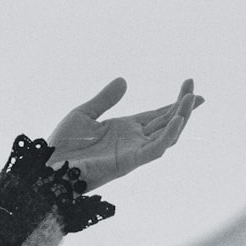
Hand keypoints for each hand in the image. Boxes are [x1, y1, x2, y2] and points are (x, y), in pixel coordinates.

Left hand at [47, 77, 204, 189]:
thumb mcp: (84, 113)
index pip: (158, 114)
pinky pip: (154, 150)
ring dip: (181, 118)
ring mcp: (133, 151)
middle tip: (196, 89)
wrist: (49, 165)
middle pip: (167, 123)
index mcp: (125, 128)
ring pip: (167, 136)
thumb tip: (124, 80)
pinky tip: (177, 120)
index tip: (191, 88)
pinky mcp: (129, 162)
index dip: (175, 103)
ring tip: (191, 100)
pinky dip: (168, 136)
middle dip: (183, 107)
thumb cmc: (63, 144)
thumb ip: (105, 99)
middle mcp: (134, 140)